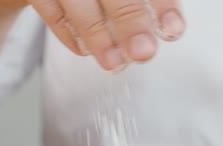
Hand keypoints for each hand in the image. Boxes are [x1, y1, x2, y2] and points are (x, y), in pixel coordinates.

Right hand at [0, 0, 185, 70]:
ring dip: (98, 35)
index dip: (163, 3)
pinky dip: (68, 34)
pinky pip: (50, 10)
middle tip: (143, 52)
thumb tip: (164, 26)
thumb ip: (135, 2)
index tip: (172, 30)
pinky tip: (85, 51)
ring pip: (78, 1)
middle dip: (130, 20)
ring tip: (113, 62)